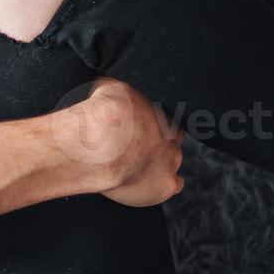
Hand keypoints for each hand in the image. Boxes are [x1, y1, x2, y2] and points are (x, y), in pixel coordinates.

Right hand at [59, 78, 183, 206]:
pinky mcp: (167, 184)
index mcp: (159, 113)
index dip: (151, 125)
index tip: (136, 129)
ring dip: (156, 164)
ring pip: (171, 162)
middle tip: (134, 147)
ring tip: (131, 167)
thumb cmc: (101, 116)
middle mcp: (171, 136)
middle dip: (157, 143)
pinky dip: (160, 185)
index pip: (165, 118)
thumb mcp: (108, 89)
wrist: (101, 145)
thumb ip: (119, 91)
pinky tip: (143, 183)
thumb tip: (114, 88)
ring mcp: (172, 160)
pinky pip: (173, 185)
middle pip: (172, 140)